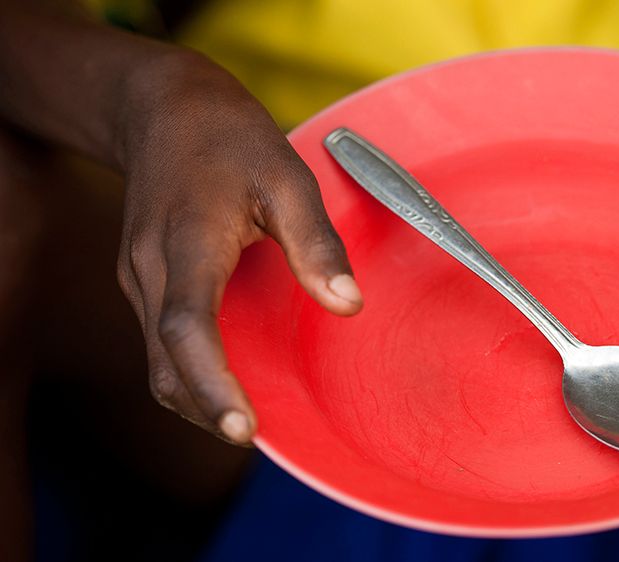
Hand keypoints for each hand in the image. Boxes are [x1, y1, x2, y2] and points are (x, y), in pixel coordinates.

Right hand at [115, 53, 362, 443]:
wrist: (163, 106)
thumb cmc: (229, 136)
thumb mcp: (286, 176)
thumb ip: (316, 242)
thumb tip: (349, 306)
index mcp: (188, 242)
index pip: (187, 328)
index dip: (211, 384)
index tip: (241, 427)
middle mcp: (150, 267)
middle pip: (165, 362)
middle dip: (205, 408)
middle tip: (253, 435)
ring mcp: (138, 275)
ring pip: (156, 359)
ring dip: (193, 397)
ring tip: (242, 417)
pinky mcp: (142, 277)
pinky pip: (158, 341)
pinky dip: (186, 371)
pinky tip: (222, 376)